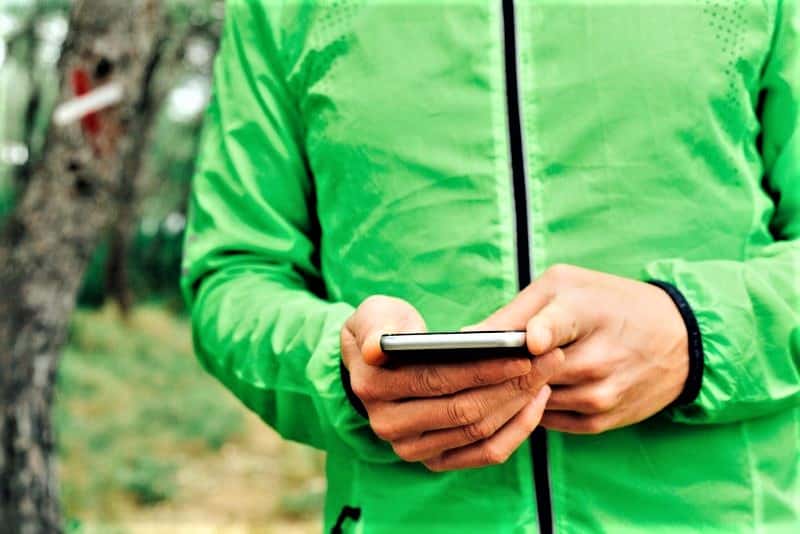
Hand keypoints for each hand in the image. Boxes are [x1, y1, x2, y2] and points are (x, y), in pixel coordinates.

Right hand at [341, 295, 561, 470]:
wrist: (376, 364)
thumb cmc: (384, 329)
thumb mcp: (373, 315)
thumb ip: (375, 327)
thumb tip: (376, 347)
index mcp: (371, 388)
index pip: (437, 381)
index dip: (483, 369)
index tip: (523, 352)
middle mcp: (388, 426)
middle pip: (464, 410)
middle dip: (513, 384)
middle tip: (550, 359)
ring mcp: (411, 448)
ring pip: (479, 433)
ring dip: (519, 403)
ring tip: (547, 373)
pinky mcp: (435, 461)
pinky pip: (485, 453)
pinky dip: (517, 428)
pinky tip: (536, 399)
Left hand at [470, 264, 688, 433]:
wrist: (680, 340)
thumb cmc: (610, 303)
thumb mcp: (568, 286)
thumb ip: (519, 310)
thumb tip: (465, 339)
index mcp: (586, 313)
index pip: (555, 324)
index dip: (533, 332)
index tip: (522, 340)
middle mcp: (595, 361)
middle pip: (524, 373)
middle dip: (492, 370)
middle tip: (462, 366)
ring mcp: (598, 396)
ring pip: (530, 401)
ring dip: (509, 392)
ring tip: (489, 379)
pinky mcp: (600, 421)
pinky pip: (546, 421)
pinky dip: (531, 408)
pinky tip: (522, 394)